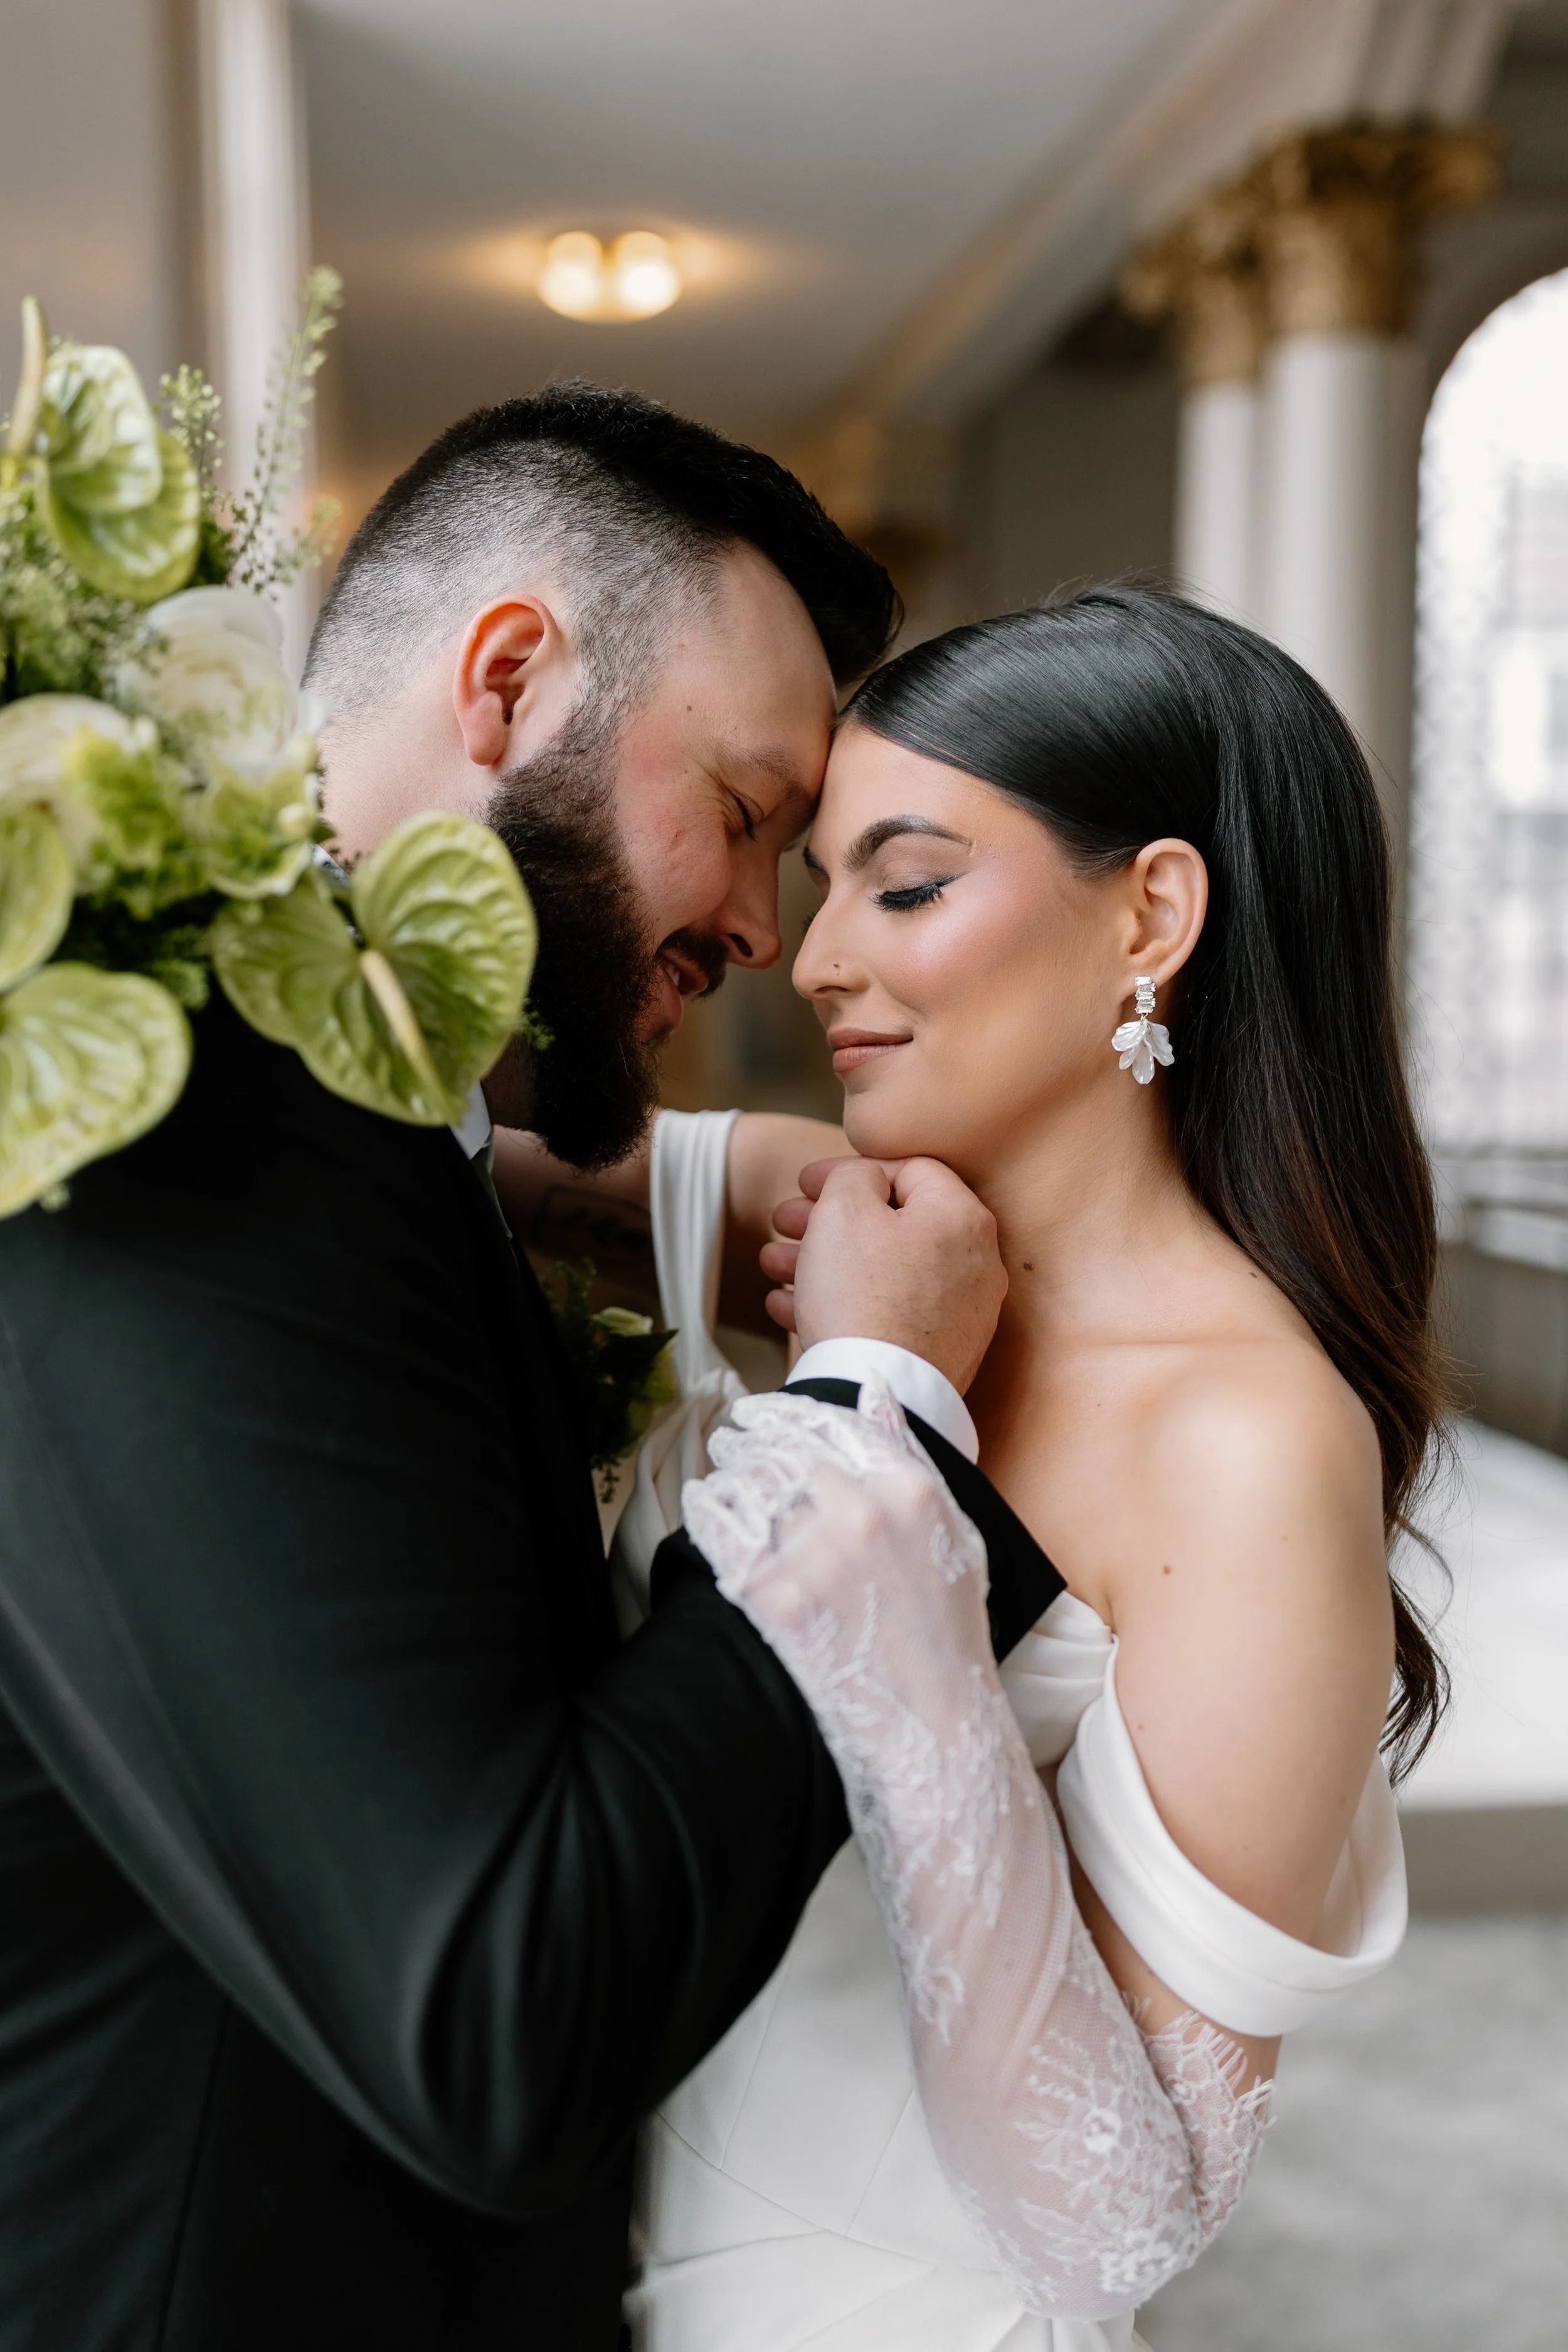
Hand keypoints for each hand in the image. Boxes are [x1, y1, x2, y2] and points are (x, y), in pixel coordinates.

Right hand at [759, 1155, 1005, 1394]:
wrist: (875, 1393)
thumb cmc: (861, 1294)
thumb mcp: (844, 1209)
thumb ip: (855, 1175)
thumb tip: (866, 1180)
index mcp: (962, 1217)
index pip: (909, 1169)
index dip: (850, 1168)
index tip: (805, 1182)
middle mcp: (976, 1264)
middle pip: (893, 1224)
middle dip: (827, 1220)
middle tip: (784, 1222)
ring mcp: (963, 1314)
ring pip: (884, 1271)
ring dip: (824, 1262)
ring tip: (775, 1266)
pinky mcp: (942, 1352)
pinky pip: (889, 1313)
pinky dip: (843, 1304)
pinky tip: (791, 1307)